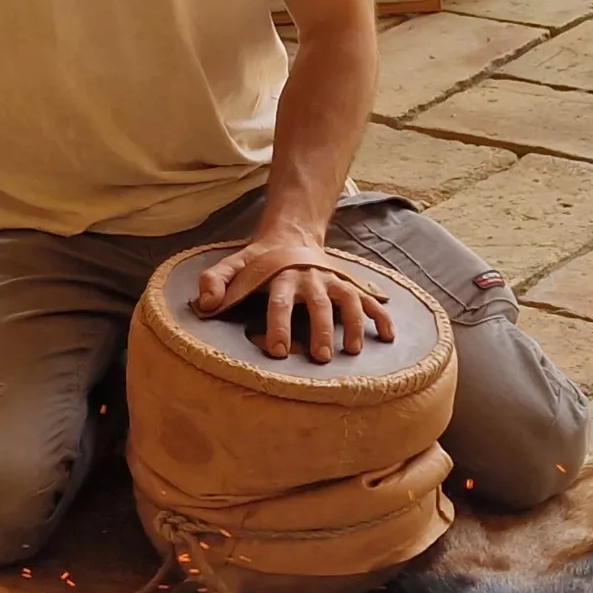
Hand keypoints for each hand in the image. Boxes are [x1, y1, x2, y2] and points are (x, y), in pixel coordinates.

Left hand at [195, 238, 393, 361]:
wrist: (290, 236)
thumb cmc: (258, 262)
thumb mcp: (233, 266)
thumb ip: (214, 282)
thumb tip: (203, 304)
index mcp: (281, 276)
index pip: (279, 301)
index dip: (278, 325)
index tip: (278, 350)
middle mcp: (310, 278)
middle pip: (318, 304)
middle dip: (320, 330)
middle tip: (320, 357)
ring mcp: (332, 281)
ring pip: (348, 301)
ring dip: (352, 325)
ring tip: (351, 351)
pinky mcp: (348, 285)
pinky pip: (369, 300)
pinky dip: (381, 316)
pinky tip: (388, 337)